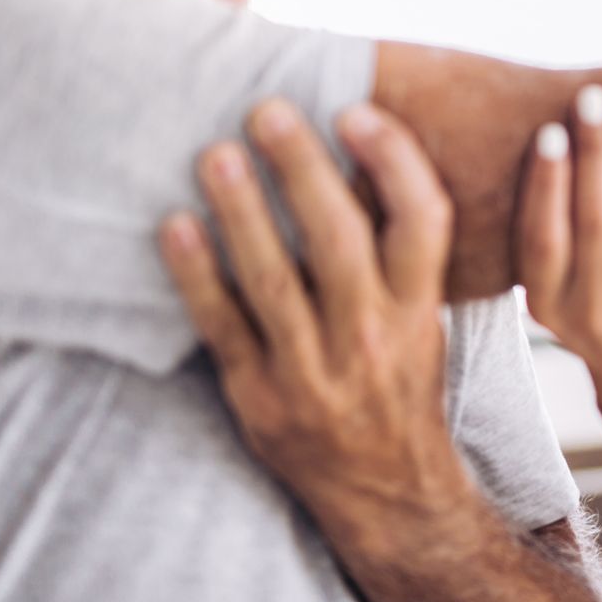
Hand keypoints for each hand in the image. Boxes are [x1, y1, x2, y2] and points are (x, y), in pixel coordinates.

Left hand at [158, 99, 467, 537]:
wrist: (388, 490)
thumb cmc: (404, 383)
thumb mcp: (425, 317)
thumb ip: (403, 252)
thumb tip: (366, 155)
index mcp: (420, 309)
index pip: (422, 221)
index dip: (394, 161)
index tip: (357, 111)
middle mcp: (372, 336)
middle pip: (339, 239)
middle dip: (303, 169)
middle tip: (268, 110)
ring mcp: (314, 370)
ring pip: (274, 279)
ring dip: (242, 211)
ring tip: (216, 153)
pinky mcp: (260, 397)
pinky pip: (224, 327)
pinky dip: (197, 275)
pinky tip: (175, 226)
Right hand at [517, 86, 601, 439]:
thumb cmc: (601, 316)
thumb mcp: (562, 293)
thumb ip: (553, 239)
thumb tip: (547, 144)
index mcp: (546, 304)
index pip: (540, 239)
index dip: (545, 184)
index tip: (549, 131)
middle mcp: (587, 315)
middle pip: (589, 226)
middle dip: (591, 156)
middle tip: (592, 99)